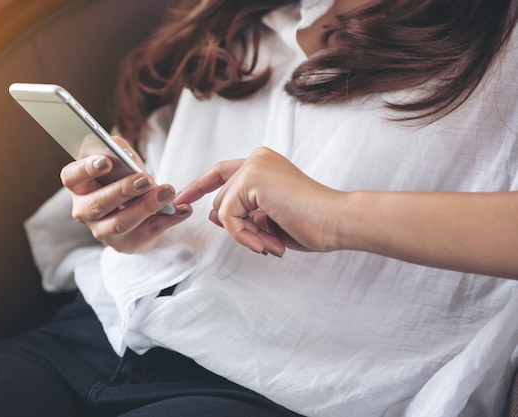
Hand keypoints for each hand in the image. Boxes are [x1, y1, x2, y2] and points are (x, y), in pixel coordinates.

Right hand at [60, 137, 191, 252]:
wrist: (136, 210)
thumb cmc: (122, 178)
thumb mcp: (119, 160)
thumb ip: (119, 151)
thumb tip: (126, 155)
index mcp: (79, 186)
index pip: (72, 177)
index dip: (86, 169)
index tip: (106, 161)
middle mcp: (85, 211)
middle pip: (98, 203)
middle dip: (123, 190)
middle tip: (145, 179)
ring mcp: (104, 231)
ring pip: (121, 222)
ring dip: (146, 206)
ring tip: (168, 191)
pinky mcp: (127, 244)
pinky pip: (149, 232)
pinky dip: (169, 220)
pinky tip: (183, 209)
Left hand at [176, 147, 345, 256]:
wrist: (337, 222)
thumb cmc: (310, 223)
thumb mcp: (267, 218)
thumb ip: (241, 213)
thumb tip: (210, 214)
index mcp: (262, 164)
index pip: (221, 172)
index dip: (199, 185)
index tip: (182, 198)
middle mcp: (256, 159)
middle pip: (221, 199)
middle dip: (238, 228)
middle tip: (267, 243)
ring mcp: (254, 166)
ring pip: (222, 210)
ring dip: (244, 235)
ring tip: (272, 243)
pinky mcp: (252, 179)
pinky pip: (227, 217)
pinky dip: (243, 236)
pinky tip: (268, 242)